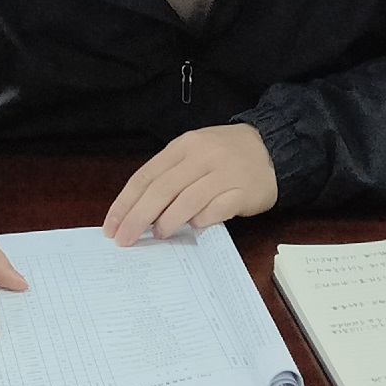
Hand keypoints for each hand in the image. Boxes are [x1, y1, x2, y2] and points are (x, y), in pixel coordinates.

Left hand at [102, 124, 277, 246]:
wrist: (273, 147)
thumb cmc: (227, 154)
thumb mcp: (196, 153)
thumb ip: (172, 176)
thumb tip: (141, 212)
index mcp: (184, 145)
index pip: (146, 176)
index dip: (126, 203)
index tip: (112, 226)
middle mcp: (202, 156)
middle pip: (162, 189)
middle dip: (138, 217)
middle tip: (125, 240)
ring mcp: (224, 173)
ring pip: (187, 200)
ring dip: (168, 221)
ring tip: (159, 235)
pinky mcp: (243, 190)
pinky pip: (217, 209)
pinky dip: (202, 221)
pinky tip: (195, 227)